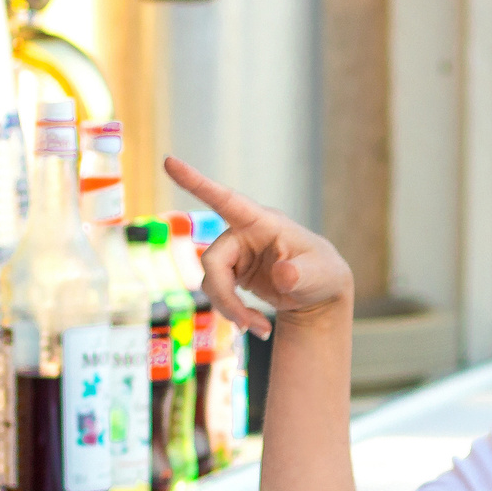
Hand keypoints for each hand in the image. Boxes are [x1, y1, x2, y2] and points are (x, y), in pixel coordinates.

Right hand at [164, 157, 353, 337]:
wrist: (318, 292)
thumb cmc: (322, 273)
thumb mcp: (319, 275)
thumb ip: (301, 274)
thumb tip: (283, 275)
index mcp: (263, 222)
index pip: (225, 200)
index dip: (196, 182)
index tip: (169, 161)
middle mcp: (243, 234)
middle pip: (211, 261)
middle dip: (224, 296)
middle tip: (246, 324)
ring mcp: (235, 254)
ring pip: (211, 281)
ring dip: (230, 309)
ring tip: (261, 329)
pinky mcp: (231, 272)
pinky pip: (218, 293)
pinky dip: (233, 313)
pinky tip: (257, 326)